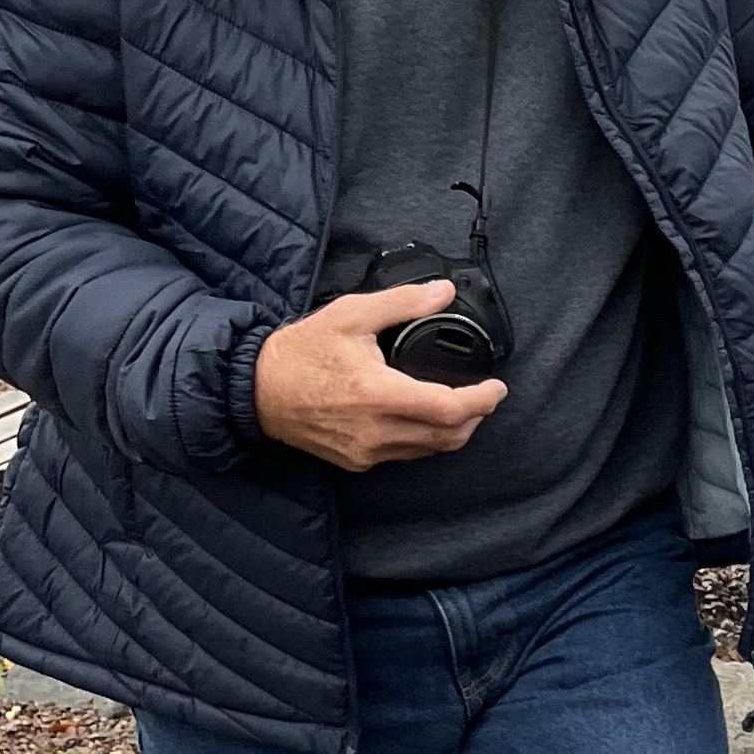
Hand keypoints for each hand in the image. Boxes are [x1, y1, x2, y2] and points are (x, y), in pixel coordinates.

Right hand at [250, 281, 507, 469]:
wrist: (256, 389)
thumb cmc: (300, 352)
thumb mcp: (351, 314)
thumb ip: (401, 302)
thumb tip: (442, 292)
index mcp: (377, 393)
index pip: (449, 409)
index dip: (482, 401)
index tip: (497, 388)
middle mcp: (375, 430)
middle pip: (449, 436)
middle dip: (475, 417)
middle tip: (484, 396)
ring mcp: (366, 451)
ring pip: (429, 450)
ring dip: (452, 430)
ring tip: (460, 406)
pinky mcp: (356, 461)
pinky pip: (404, 455)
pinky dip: (424, 439)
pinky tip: (422, 418)